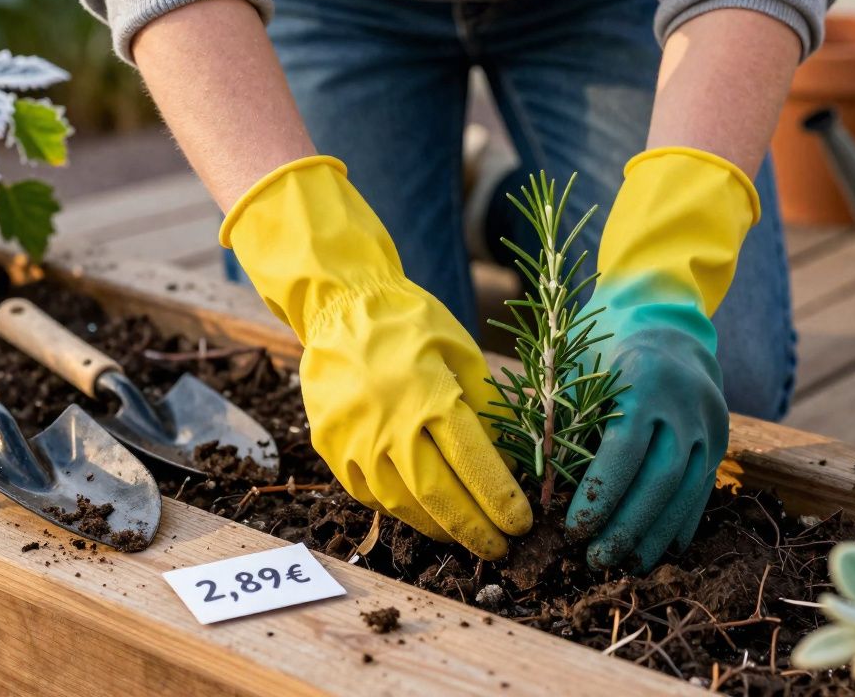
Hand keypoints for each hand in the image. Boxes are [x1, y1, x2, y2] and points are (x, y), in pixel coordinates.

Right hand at [221, 156, 531, 558]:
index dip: (502, 501)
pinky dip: (400, 511)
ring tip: (465, 536)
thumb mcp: (461, 350)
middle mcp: (390, 426)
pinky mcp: (331, 448)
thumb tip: (510, 460)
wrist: (338, 305)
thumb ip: (487, 405)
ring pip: (402, 505)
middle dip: (475, 529)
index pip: (475, 464)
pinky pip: (369, 495)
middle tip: (501, 549)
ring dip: (439, 528)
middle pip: (439, 496)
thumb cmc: (410, 323)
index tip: (523, 523)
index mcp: (431, 397)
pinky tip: (423, 514)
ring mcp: (355, 441)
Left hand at [565, 148, 758, 570]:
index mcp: (647, 377)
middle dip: (628, 526)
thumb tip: (540, 490)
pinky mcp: (721, 441)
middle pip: (662, 478)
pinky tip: (657, 551)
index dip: (600, 495)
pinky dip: (680, 525)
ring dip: (655, 535)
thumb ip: (564, 421)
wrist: (667, 320)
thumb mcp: (580, 369)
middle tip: (596, 560)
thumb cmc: (605, 346)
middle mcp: (687, 402)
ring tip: (624, 566)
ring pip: (688, 492)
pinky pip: (703, 492)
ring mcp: (711, 423)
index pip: (625, 448)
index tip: (573, 531)